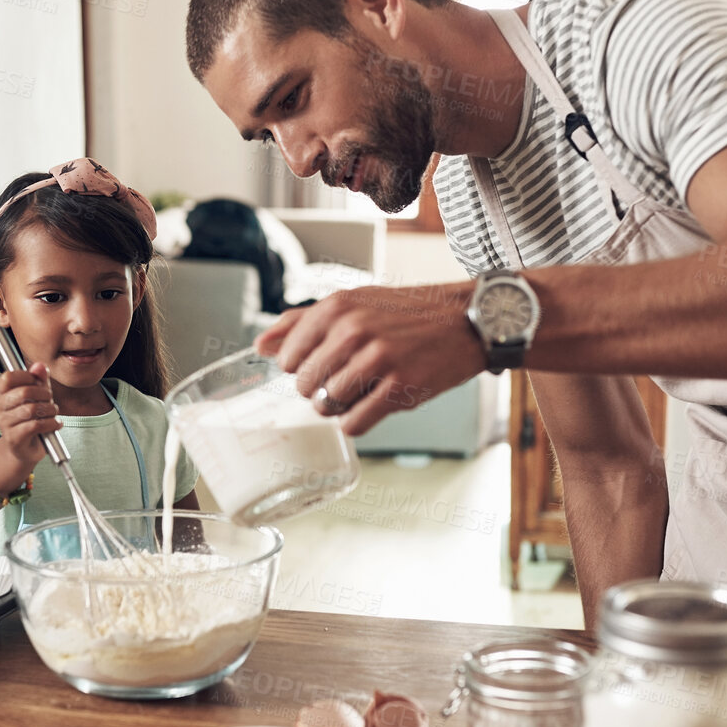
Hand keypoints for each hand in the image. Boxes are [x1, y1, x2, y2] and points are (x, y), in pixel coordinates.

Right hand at [0, 362, 60, 471]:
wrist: (23, 449)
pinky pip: (36, 425)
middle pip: (23, 392)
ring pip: (32, 409)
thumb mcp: (36, 397)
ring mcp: (4, 423)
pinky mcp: (14, 438)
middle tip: (50, 400)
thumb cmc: (30, 419)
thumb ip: (38, 380)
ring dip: (50, 410)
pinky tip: (55, 424)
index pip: (8, 377)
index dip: (28, 376)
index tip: (39, 384)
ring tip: (54, 413)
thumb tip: (40, 365)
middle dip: (44, 394)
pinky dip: (51, 423)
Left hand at [254, 282, 482, 433]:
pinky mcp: (399, 387)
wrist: (466, 320)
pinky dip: (357, 422)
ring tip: (362, 391)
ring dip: (339, 407)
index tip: (323, 364)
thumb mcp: (353, 303)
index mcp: (336, 307)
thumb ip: (302, 322)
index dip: (301, 369)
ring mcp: (377, 359)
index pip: (286, 358)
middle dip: (319, 390)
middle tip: (346, 379)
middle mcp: (353, 330)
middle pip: (304, 386)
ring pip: (326, 406)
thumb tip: (260, 345)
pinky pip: (354, 423)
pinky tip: (373, 404)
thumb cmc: (406, 313)